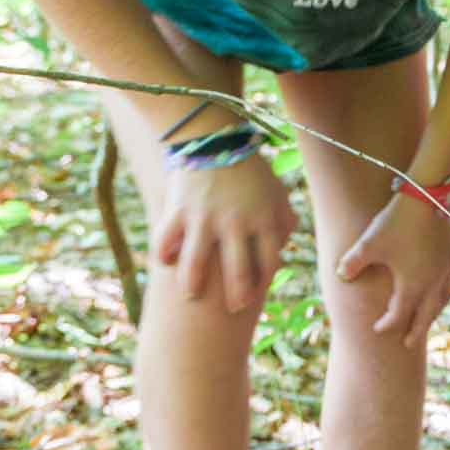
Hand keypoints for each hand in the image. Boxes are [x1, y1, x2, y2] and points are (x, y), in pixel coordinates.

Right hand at [152, 159, 295, 312]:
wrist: (215, 139)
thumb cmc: (250, 170)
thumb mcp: (276, 192)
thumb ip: (284, 219)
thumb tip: (285, 246)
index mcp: (264, 220)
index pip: (268, 263)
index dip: (263, 283)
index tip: (257, 296)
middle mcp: (236, 223)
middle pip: (238, 272)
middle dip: (237, 297)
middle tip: (233, 310)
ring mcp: (205, 218)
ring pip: (196, 263)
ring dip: (192, 284)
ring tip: (191, 296)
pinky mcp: (178, 210)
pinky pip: (166, 240)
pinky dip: (164, 254)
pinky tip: (166, 263)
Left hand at [336, 194, 449, 348]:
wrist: (428, 195)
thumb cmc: (396, 223)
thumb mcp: (368, 244)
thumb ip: (352, 263)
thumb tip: (341, 277)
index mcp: (412, 286)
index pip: (399, 314)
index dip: (387, 324)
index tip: (378, 330)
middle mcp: (433, 281)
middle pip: (425, 314)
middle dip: (416, 330)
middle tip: (409, 344)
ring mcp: (446, 267)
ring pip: (442, 298)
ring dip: (434, 311)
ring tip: (429, 317)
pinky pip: (449, 276)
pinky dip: (443, 286)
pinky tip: (440, 281)